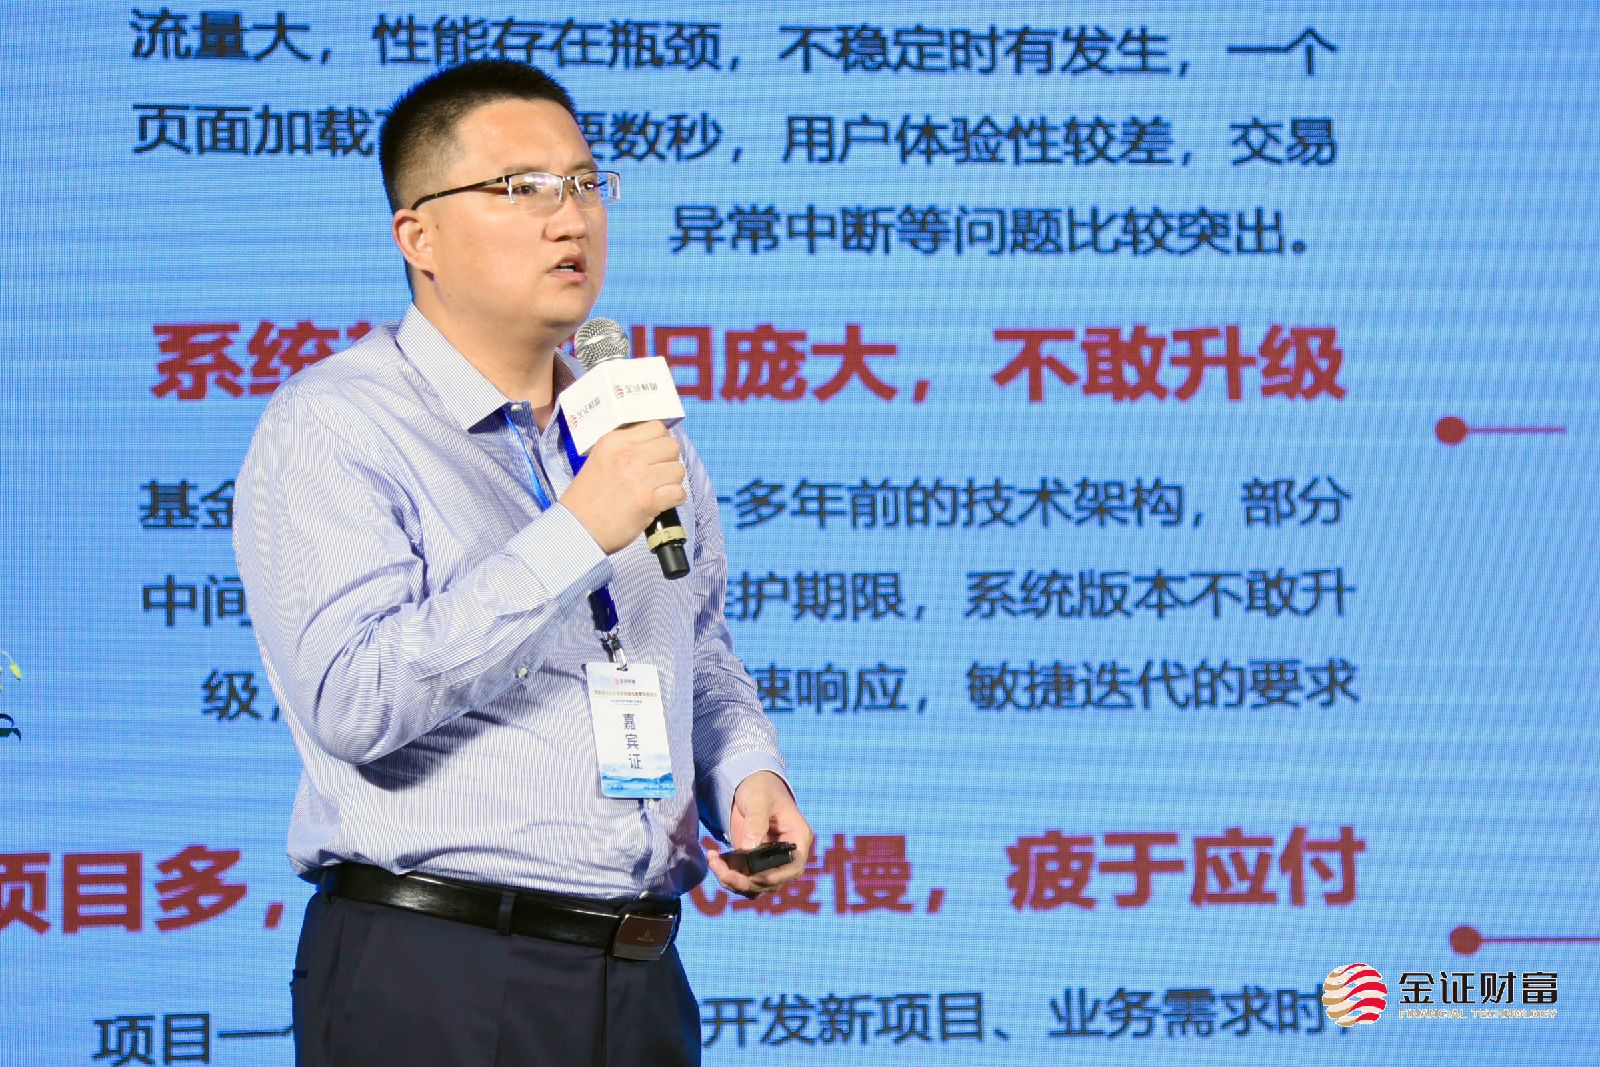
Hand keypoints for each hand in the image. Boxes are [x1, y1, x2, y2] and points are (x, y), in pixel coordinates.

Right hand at [560, 421, 685, 554]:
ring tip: (658, 490)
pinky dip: (674, 500)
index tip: (657, 454)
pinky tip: (662, 504)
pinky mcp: (648, 500)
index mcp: (614, 442)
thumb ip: (625, 448)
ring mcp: (639, 477)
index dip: (662, 441)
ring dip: (672, 481)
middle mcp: (627, 455)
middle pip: (671, 446)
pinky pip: (678, 493)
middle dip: (670, 460)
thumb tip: (655, 444)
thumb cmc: (588, 498)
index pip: (657, 427)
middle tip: (659, 473)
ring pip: (678, 470)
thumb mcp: (600, 459)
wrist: (577, 528)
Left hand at [705, 770, 813, 898]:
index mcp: (798, 837)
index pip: (794, 866)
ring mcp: (769, 860)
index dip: (776, 876)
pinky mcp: (753, 861)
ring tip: (714, 862)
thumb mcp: (759, 799)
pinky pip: (743, 878)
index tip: (753, 876)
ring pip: (755, 885)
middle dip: (746, 881)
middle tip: (723, 872)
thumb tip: (749, 848)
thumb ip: (756, 822)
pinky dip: (728, 875)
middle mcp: (786, 853)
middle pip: (771, 881)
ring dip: (734, 881)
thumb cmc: (761, 787)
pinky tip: (714, 859)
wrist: (750, 785)